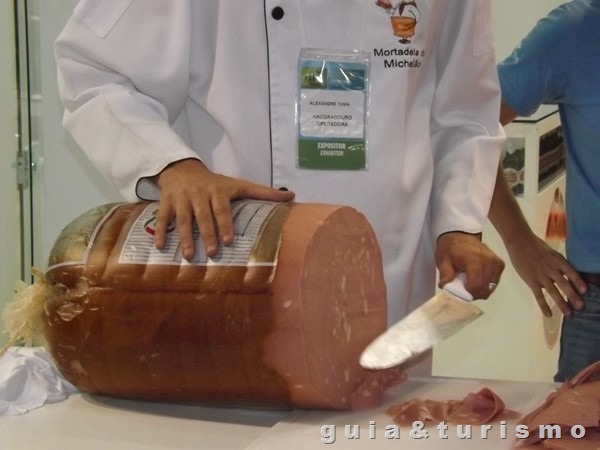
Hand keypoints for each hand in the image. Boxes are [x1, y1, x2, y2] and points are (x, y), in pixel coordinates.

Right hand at [152, 159, 294, 259]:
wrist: (182, 168)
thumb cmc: (214, 182)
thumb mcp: (238, 184)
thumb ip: (264, 193)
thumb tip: (292, 195)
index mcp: (217, 191)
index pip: (221, 209)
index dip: (225, 224)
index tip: (228, 240)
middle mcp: (199, 195)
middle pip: (203, 216)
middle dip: (207, 234)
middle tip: (212, 253)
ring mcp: (181, 199)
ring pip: (182, 219)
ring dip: (185, 237)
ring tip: (189, 255)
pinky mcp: (166, 202)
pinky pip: (162, 218)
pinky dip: (161, 232)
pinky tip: (161, 248)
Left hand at [436, 231, 504, 298]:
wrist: (460, 234)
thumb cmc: (451, 247)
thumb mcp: (443, 259)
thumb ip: (445, 275)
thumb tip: (445, 287)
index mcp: (473, 259)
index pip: (475, 285)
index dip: (467, 293)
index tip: (460, 292)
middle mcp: (488, 261)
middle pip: (484, 289)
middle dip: (473, 293)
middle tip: (464, 288)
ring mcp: (496, 262)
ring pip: (490, 287)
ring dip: (480, 289)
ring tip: (470, 281)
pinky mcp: (500, 264)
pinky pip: (494, 282)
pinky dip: (486, 284)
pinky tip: (477, 278)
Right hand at [504, 231, 585, 316]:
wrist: (519, 242)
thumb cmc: (536, 247)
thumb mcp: (552, 253)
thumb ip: (559, 265)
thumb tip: (567, 277)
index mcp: (558, 260)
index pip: (571, 272)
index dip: (578, 281)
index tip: (585, 291)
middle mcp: (551, 268)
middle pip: (564, 284)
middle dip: (573, 296)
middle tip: (580, 307)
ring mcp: (540, 275)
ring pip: (553, 291)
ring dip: (561, 303)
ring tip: (568, 314)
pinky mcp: (531, 280)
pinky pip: (538, 295)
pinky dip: (543, 306)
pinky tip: (548, 314)